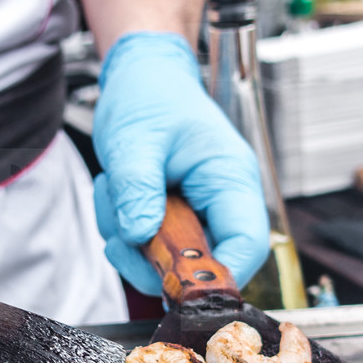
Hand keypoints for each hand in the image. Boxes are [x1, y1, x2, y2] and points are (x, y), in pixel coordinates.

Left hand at [91, 31, 269, 296]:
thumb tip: (139, 234)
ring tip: (115, 195)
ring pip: (172, 263)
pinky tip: (117, 197)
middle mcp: (223, 201)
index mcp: (231, 178)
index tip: (179, 286)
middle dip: (156, 260)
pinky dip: (125, 235)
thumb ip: (137, 188)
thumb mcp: (136, 139)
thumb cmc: (152, 96)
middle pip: (207, 263)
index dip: (219, 276)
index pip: (247, 245)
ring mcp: (200, 213)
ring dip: (132, 245)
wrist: (142, 77)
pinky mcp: (176, 219)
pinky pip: (151, 249)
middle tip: (123, 234)